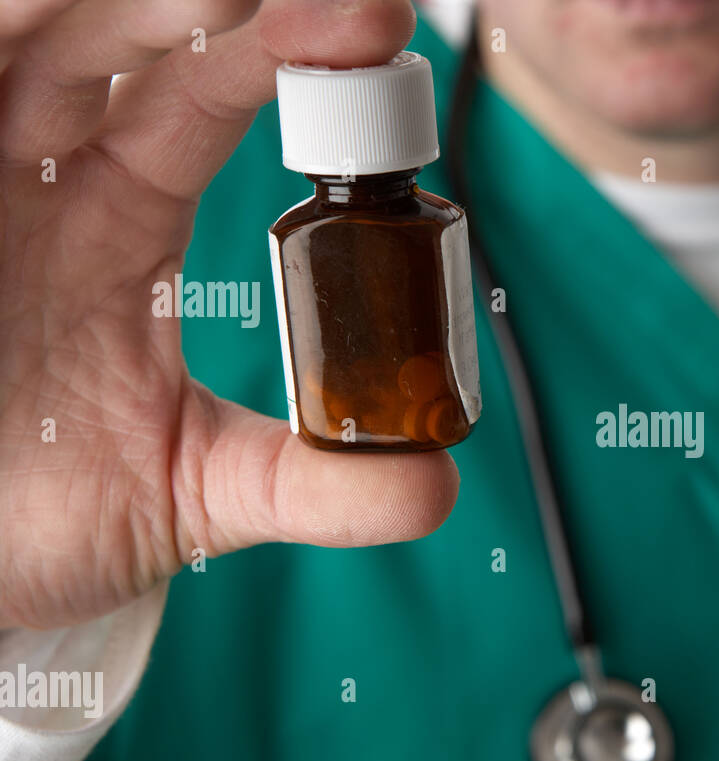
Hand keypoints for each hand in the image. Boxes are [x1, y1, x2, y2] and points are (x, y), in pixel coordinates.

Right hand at [0, 0, 458, 630]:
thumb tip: (437, 487)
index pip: (204, 98)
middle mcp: (44, 176)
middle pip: (114, 38)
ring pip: (27, 46)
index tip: (375, 25)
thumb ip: (315, 481)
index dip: (279, 52)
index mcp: (122, 218)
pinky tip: (34, 18)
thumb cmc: (54, 512)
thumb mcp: (200, 491)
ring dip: (100, 5)